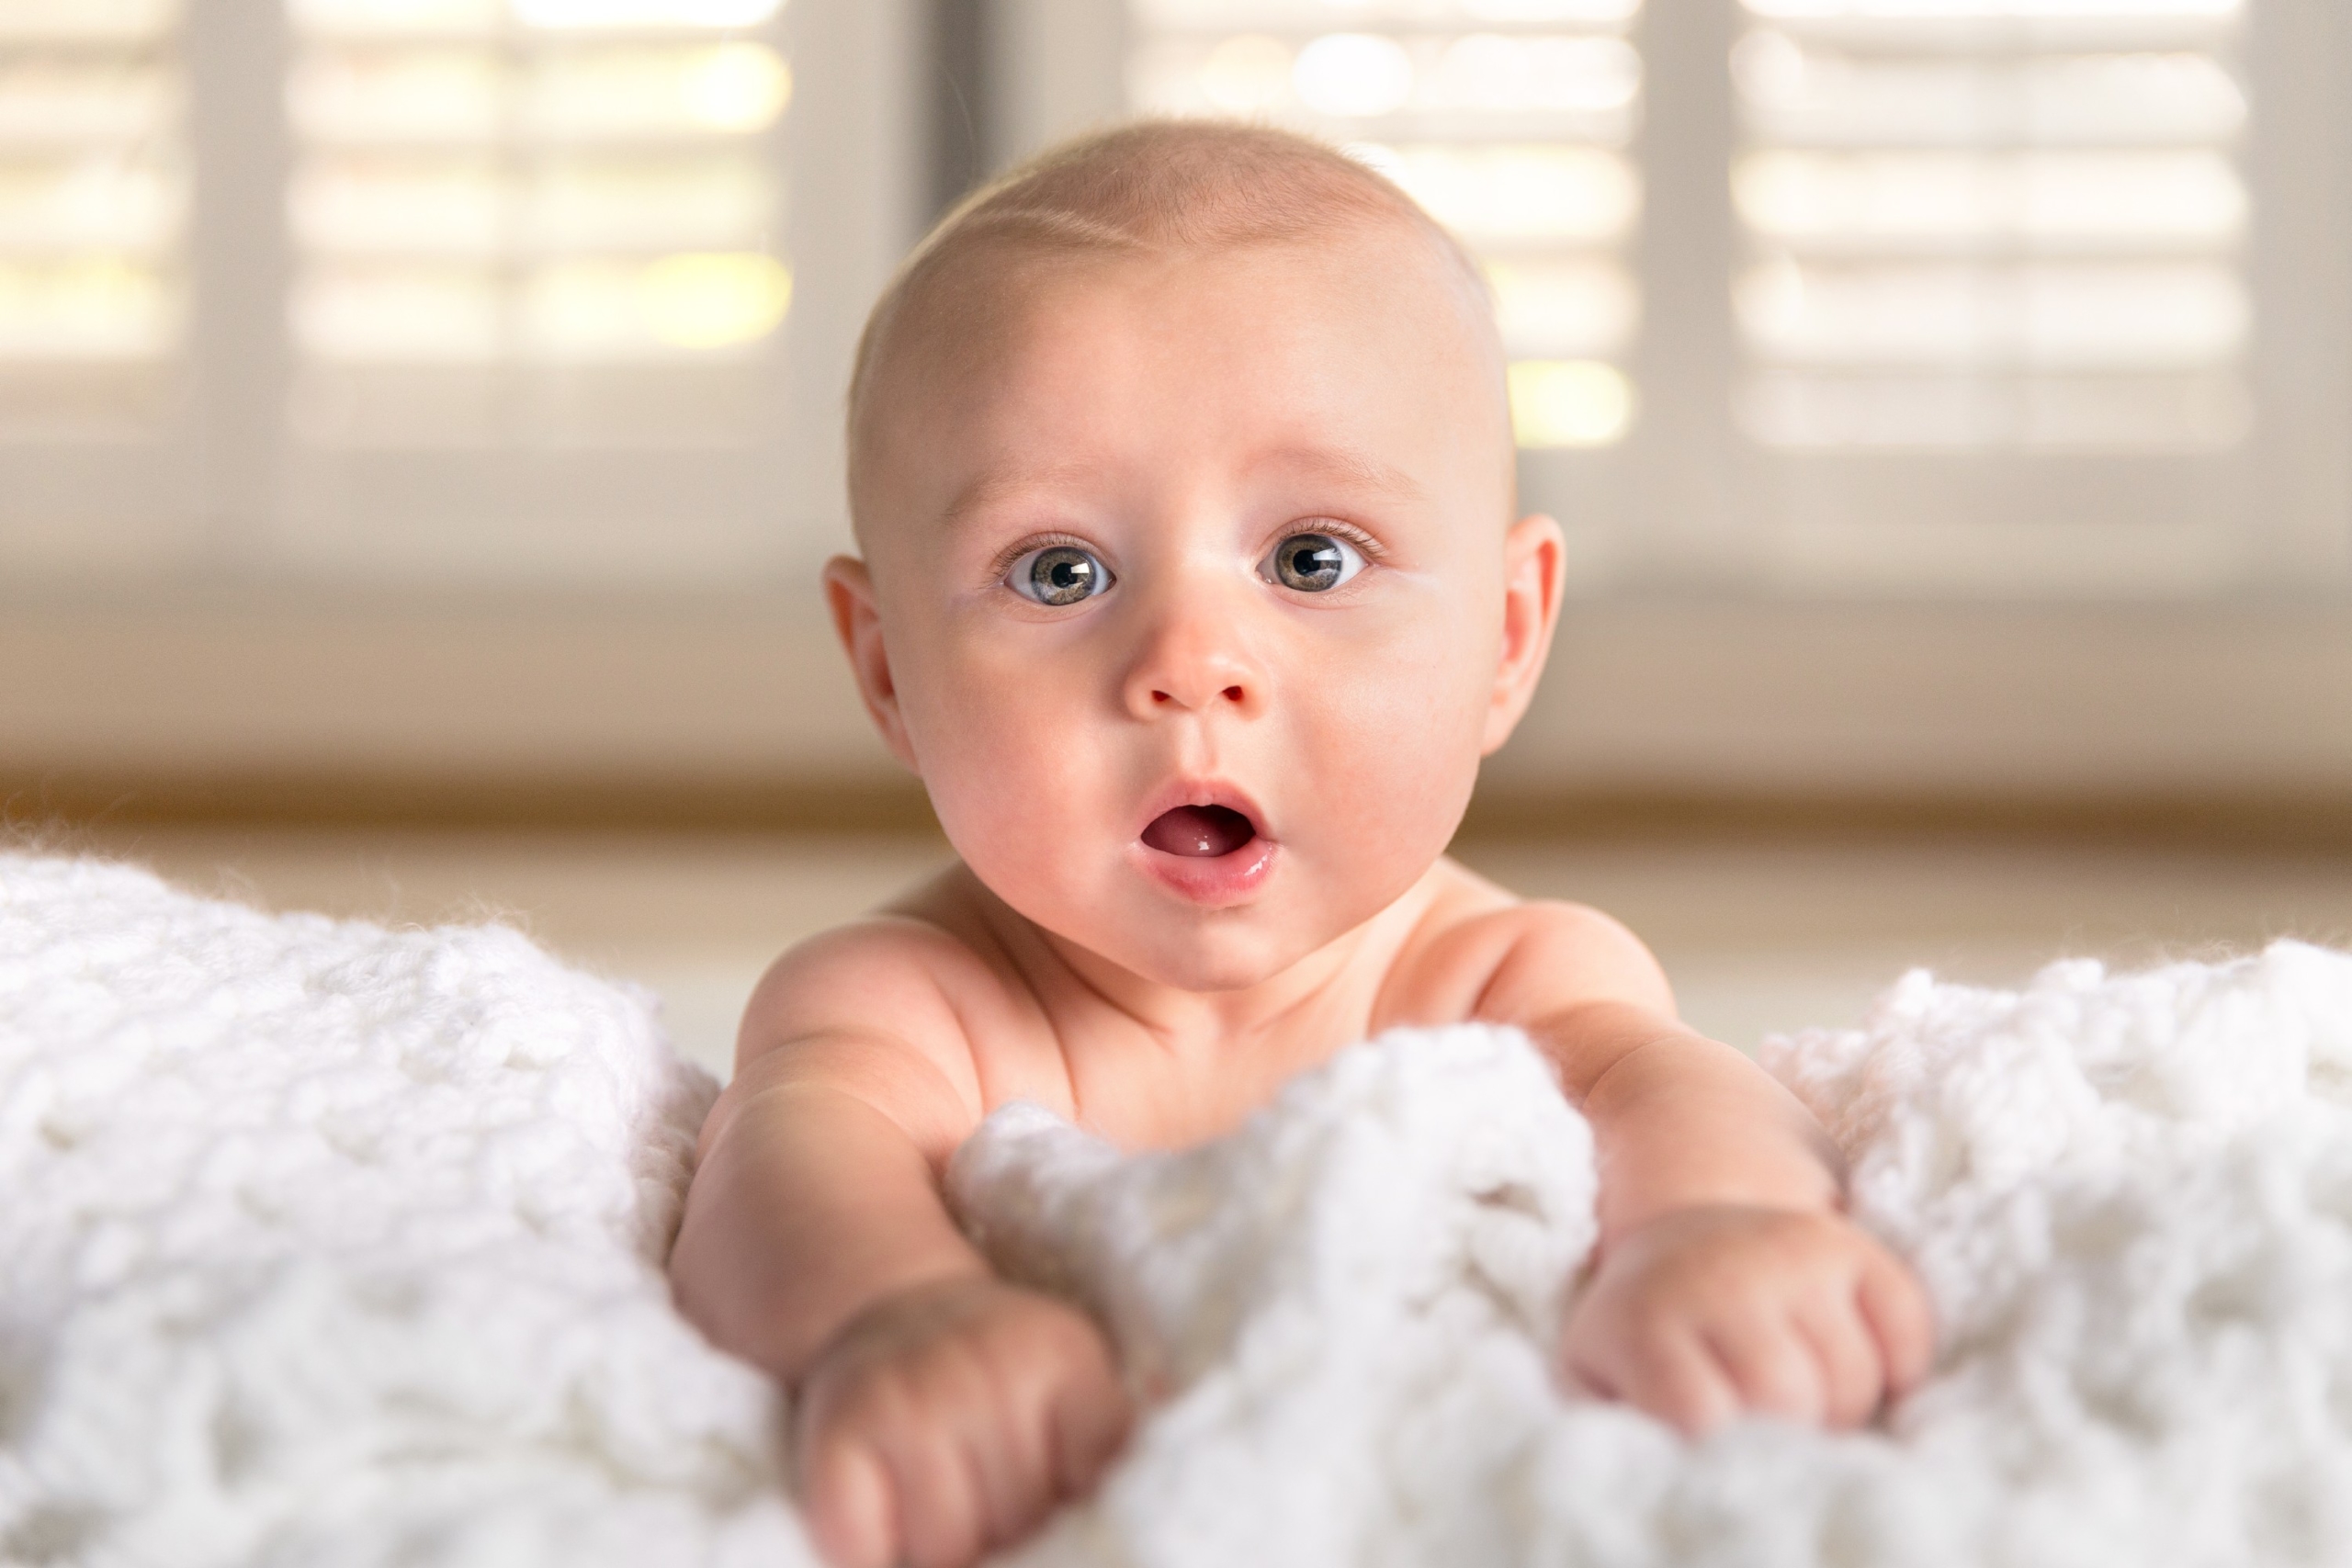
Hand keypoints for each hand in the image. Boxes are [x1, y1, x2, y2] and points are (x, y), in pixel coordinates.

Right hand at [792, 1275, 1133, 1567]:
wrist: (885, 1306)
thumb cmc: (993, 1372)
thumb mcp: (1071, 1380)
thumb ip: (1111, 1446)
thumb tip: (1153, 1497)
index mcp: (1061, 1356)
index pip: (1096, 1491)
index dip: (1076, 1523)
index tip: (1062, 1514)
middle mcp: (981, 1370)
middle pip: (1021, 1527)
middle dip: (1012, 1542)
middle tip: (994, 1508)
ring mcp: (904, 1401)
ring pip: (946, 1552)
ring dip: (944, 1555)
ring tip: (946, 1514)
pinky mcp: (834, 1436)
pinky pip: (865, 1553)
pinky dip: (876, 1557)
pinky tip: (888, 1524)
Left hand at [1558, 1204, 1933, 1435]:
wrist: (1679, 1233)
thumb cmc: (1645, 1334)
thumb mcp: (1601, 1379)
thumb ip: (1626, 1433)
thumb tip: (1675, 1476)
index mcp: (1646, 1321)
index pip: (1702, 1414)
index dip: (1723, 1447)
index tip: (1721, 1447)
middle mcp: (1717, 1276)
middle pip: (1787, 1396)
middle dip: (1790, 1433)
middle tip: (1772, 1427)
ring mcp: (1784, 1253)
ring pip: (1851, 1375)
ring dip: (1840, 1409)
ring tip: (1803, 1399)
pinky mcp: (1842, 1243)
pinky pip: (1906, 1328)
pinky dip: (1899, 1367)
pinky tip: (1856, 1368)